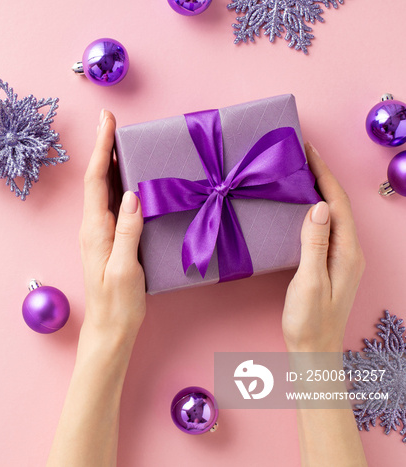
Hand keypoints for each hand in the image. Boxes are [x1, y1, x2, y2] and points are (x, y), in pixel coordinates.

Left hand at [79, 110, 145, 344]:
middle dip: (103, 147)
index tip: (106, 121)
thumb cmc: (117, 306)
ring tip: (120, 139)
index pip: (96, 180)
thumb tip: (131, 194)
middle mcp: (93, 228)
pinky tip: (129, 179)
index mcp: (95, 230)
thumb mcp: (125, 269)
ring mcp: (99, 235)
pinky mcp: (108, 242)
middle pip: (97, 179)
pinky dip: (118, 184)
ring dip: (110, 163)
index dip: (101, 148)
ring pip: (103, 190)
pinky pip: (111, 205)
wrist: (109, 332)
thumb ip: (128, 231)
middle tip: (112, 119)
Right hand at [282, 142, 365, 352]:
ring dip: (317, 190)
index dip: (323, 174)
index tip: (308, 150)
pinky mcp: (330, 264)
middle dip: (321, 175)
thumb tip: (317, 205)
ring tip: (299, 171)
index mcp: (346, 252)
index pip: (336, 203)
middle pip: (337, 204)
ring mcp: (341, 258)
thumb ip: (314, 243)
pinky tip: (299, 206)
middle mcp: (349, 251)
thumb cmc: (309, 321)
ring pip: (331, 214)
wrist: (314, 351)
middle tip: (301, 153)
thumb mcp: (310, 282)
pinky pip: (324, 227)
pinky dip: (313, 209)